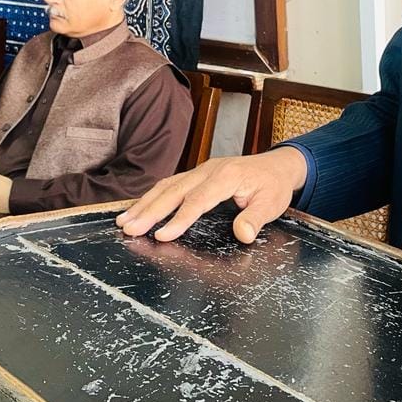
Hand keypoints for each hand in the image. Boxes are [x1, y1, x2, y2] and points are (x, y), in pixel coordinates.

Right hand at [117, 147, 306, 243]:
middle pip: (173, 191)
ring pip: (166, 186)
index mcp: (226, 176)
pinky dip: (151, 197)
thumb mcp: (272, 203)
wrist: (277, 165)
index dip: (179, 219)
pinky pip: (169, 184)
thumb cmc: (273, 185)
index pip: (198, 200)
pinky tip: (137, 209)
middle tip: (128, 229)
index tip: (162, 236)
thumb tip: (242, 235)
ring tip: (123, 222)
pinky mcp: (195, 175)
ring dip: (144, 204)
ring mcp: (200, 171)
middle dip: (149, 211)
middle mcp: (208, 170)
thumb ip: (256, 218)